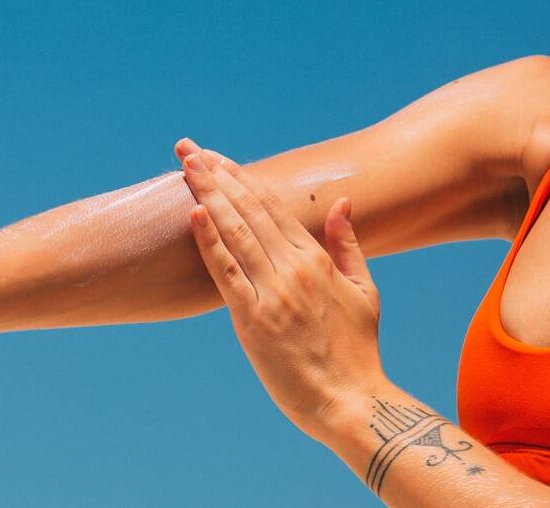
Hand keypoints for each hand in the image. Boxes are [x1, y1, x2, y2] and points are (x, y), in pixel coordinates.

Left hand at [174, 138, 384, 440]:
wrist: (352, 401)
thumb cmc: (357, 350)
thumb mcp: (364, 290)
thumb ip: (347, 245)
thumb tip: (342, 202)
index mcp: (315, 260)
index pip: (272, 206)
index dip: (241, 177)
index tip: (217, 157)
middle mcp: (292, 269)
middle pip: (248, 209)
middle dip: (217, 174)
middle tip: (188, 148)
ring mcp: (272, 293)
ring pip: (235, 232)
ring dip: (209, 195)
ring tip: (186, 165)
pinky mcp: (253, 320)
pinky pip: (226, 273)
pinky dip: (209, 241)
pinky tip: (194, 213)